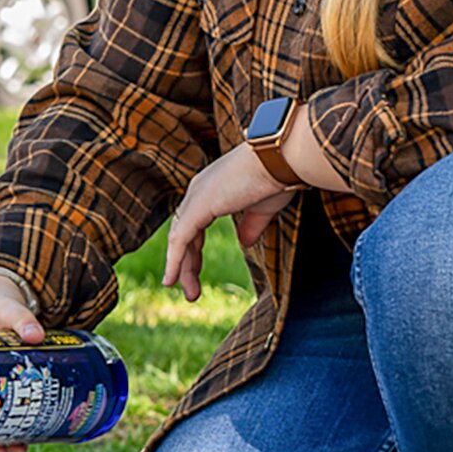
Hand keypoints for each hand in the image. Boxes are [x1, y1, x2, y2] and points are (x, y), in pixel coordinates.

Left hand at [163, 143, 296, 301]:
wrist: (279, 158)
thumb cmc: (276, 176)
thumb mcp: (263, 208)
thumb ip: (250, 225)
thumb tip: (244, 242)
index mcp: (211, 189)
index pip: (194, 224)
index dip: (193, 250)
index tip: (195, 271)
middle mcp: (198, 190)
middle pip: (184, 234)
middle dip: (187, 264)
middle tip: (192, 290)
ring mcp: (196, 197)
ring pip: (181, 240)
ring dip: (182, 269)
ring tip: (191, 294)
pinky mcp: (198, 205)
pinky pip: (180, 239)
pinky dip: (175, 261)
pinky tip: (172, 280)